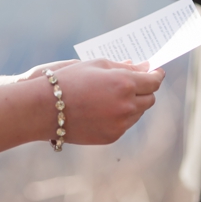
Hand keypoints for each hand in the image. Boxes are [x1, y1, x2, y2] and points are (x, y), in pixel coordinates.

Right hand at [21, 58, 162, 145]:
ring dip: (133, 104)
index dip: (156, 75)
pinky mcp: (112, 136)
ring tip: (112, 96)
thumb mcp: (96, 65)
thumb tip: (143, 67)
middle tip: (135, 84)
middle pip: (150, 99)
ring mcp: (121, 123)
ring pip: (138, 113)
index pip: (153, 81)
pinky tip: (104, 109)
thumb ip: (123, 67)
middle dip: (145, 90)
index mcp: (125, 84)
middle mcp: (127, 105)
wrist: (44, 108)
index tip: (156, 72)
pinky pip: (125, 125)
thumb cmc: (68, 80)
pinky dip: (121, 117)